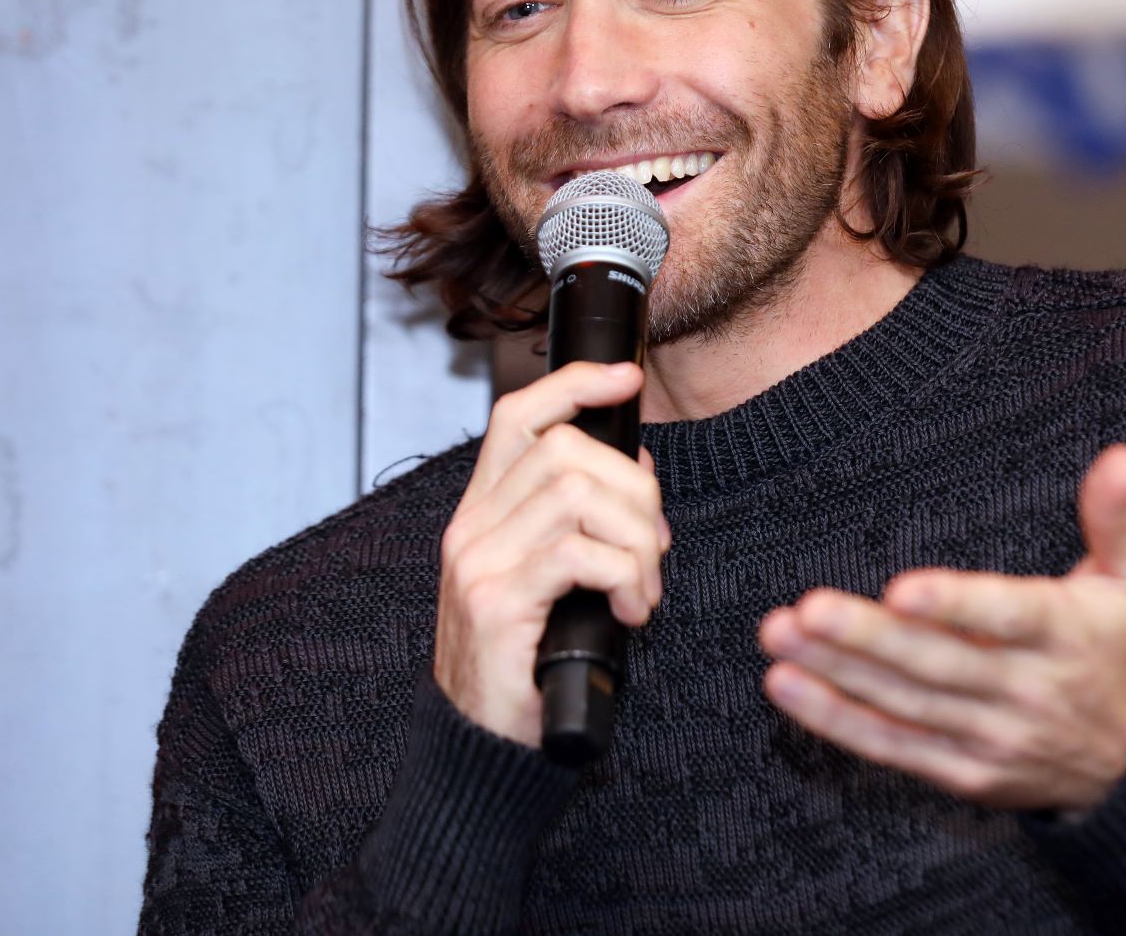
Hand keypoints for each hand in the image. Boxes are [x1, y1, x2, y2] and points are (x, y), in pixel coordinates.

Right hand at [434, 361, 669, 746]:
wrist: (483, 747)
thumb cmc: (528, 665)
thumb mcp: (556, 581)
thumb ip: (584, 522)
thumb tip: (637, 464)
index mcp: (483, 513)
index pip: (519, 416)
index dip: (576, 384)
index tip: (628, 378)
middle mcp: (471, 528)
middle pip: (569, 451)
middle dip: (636, 489)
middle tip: (654, 549)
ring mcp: (478, 563)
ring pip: (580, 494)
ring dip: (636, 540)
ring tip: (644, 589)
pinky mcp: (495, 603)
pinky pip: (579, 554)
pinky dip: (624, 576)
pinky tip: (631, 611)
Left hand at [757, 444, 1125, 812]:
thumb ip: (1118, 515)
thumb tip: (1124, 456)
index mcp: (1066, 634)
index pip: (1007, 618)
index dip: (955, 605)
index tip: (901, 589)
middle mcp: (1027, 692)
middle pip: (938, 664)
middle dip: (867, 637)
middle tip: (804, 609)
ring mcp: (993, 739)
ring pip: (904, 704)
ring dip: (835, 672)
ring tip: (778, 636)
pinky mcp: (965, 774)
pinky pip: (892, 747)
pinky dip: (837, 720)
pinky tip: (788, 687)